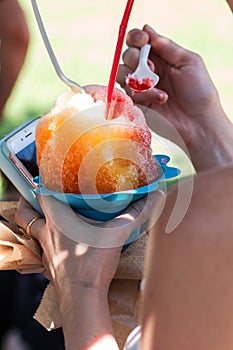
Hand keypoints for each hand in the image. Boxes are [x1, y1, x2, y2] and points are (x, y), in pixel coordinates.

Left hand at [15, 191, 162, 295]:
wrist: (83, 298)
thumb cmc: (92, 263)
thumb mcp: (117, 233)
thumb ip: (137, 213)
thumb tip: (156, 196)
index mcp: (57, 220)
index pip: (40, 194)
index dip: (43, 183)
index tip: (51, 178)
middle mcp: (46, 234)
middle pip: (26, 215)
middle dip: (29, 204)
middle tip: (42, 199)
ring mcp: (45, 252)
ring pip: (33, 235)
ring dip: (39, 226)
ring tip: (52, 221)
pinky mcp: (49, 268)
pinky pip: (43, 252)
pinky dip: (48, 247)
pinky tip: (62, 247)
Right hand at [117, 25, 232, 169]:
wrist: (198, 122)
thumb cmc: (199, 91)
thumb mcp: (189, 62)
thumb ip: (168, 47)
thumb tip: (147, 29)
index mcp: (161, 57)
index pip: (139, 42)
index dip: (136, 38)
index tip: (142, 41)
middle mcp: (149, 70)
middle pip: (127, 55)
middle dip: (135, 59)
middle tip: (152, 69)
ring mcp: (142, 87)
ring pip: (122, 74)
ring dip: (138, 78)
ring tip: (158, 86)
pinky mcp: (138, 103)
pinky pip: (128, 93)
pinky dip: (144, 95)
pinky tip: (161, 99)